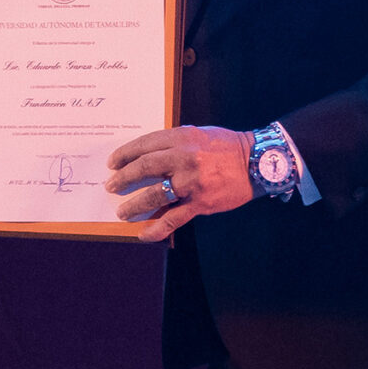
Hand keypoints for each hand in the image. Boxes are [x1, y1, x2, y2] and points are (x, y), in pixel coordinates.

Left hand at [106, 125, 254, 242]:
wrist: (256, 162)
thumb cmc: (226, 146)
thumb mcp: (198, 134)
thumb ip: (174, 142)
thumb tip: (147, 154)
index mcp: (182, 138)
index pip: (144, 145)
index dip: (125, 154)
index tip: (113, 163)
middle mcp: (184, 158)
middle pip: (144, 168)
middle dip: (123, 178)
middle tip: (111, 185)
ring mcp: (191, 182)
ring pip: (154, 195)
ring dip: (134, 204)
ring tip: (122, 211)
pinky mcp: (200, 202)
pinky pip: (173, 218)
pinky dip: (156, 228)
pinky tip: (143, 234)